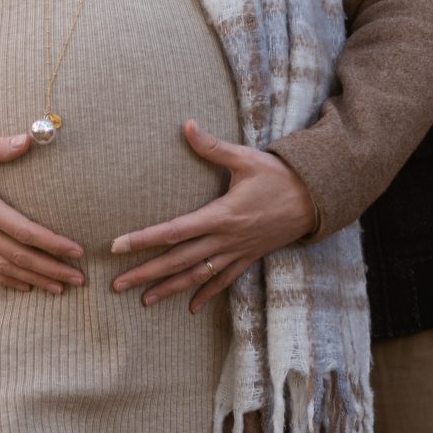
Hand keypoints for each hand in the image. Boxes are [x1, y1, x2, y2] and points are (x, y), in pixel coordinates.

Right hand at [0, 133, 85, 293]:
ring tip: (60, 288)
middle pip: (19, 255)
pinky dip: (5, 280)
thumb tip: (29, 138)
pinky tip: (25, 287)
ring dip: (34, 279)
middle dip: (51, 268)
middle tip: (79, 278)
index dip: (52, 243)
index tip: (76, 251)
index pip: (23, 230)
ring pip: (4, 267)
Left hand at [109, 121, 316, 311]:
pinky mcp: (248, 258)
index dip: (143, 240)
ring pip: (197, 276)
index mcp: (220, 215)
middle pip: (178, 261)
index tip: (116, 246)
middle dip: (146, 274)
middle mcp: (225, 240)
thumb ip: (212, 147)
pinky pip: (224, 281)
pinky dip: (206, 294)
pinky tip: (192, 307)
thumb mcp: (245, 158)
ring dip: (170, 289)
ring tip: (144, 301)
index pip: (173, 231)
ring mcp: (236, 252)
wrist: (315, 199)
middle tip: (117, 285)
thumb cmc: (279, 176)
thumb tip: (187, 124)